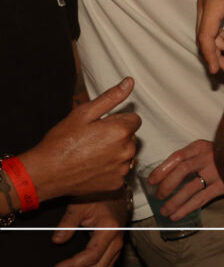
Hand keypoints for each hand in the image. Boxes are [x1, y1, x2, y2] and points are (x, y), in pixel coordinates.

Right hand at [19, 78, 139, 202]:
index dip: (117, 121)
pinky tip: (93, 168)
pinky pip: (120, 171)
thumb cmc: (62, 142)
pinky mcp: (116, 184)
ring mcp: (123, 169)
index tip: (101, 126)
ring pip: (126, 154)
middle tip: (93, 140)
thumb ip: (111, 97)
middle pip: (131, 137)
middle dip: (117, 136)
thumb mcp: (84, 113)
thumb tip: (129, 82)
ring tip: (91, 155)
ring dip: (115, 153)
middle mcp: (127, 150)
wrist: (45, 173)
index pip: (134, 119)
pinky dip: (110, 169)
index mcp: (121, 130)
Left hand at [44, 198, 124, 266]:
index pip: (91, 256)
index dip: (71, 266)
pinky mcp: (111, 258)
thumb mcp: (80, 205)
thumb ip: (68, 221)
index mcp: (109, 230)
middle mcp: (116, 244)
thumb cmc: (98, 199)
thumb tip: (57, 240)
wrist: (114, 198)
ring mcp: (115, 252)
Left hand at [146, 140, 223, 220]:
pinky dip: (186, 209)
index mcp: (200, 147)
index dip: (162, 169)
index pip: (177, 157)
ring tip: (164, 211)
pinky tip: (177, 215)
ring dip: (174, 201)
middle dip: (167, 185)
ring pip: (190, 188)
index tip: (151, 180)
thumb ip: (191, 157)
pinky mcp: (222, 186)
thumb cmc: (223, 153)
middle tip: (159, 195)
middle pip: (182, 171)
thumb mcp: (206, 148)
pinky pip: (201, 199)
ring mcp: (216, 172)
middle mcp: (207, 158)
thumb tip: (167, 175)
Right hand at [197, 0, 223, 73]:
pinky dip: (222, 33)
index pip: (206, 38)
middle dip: (215, 55)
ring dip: (222, 42)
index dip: (210, 56)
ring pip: (208, 31)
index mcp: (211, 7)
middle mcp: (204, 6)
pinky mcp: (212, 1)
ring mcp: (206, 3)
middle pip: (204, 37)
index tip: (215, 71)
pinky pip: (212, 23)